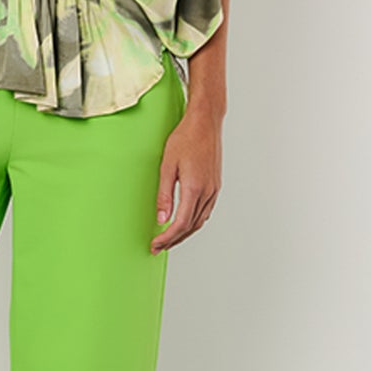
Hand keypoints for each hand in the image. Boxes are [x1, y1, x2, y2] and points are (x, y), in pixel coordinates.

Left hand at [150, 101, 221, 253]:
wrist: (205, 123)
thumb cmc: (185, 138)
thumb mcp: (167, 165)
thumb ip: (164, 194)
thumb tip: (161, 218)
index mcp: (194, 188)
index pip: (180, 223)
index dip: (166, 238)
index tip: (155, 244)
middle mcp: (207, 192)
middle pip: (190, 227)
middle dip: (173, 240)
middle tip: (158, 247)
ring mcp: (213, 189)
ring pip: (199, 221)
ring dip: (184, 234)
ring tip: (169, 239)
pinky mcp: (215, 186)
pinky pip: (205, 212)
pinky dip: (193, 222)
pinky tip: (184, 223)